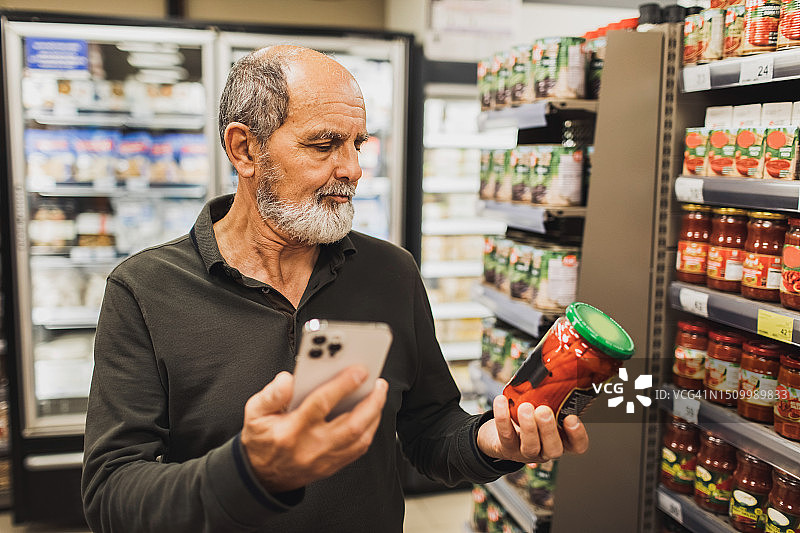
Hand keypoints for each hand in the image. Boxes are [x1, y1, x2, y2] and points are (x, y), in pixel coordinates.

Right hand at [241, 366, 387, 492]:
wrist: (261, 476)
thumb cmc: (262, 440)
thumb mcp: (255, 412)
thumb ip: (271, 393)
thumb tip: (288, 379)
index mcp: (291, 430)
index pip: (322, 403)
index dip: (343, 384)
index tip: (359, 370)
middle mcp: (311, 446)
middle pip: (352, 424)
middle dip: (371, 402)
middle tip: (379, 383)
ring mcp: (324, 459)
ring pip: (360, 439)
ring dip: (374, 415)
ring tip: (378, 395)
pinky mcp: (332, 466)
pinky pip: (359, 450)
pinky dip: (370, 430)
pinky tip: (371, 415)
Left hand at [476, 395, 588, 463]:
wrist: (502, 434)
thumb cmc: (529, 418)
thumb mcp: (545, 408)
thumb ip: (552, 396)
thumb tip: (555, 367)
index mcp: (561, 440)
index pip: (577, 445)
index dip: (578, 435)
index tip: (572, 418)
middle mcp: (546, 450)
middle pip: (554, 449)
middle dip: (548, 430)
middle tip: (543, 411)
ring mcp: (526, 452)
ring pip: (530, 446)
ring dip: (528, 426)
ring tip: (525, 407)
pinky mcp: (507, 448)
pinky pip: (505, 434)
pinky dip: (502, 417)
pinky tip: (501, 401)